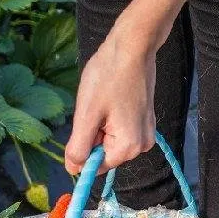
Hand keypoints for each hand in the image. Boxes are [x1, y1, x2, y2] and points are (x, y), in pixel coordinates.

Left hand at [64, 0, 206, 175]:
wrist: (132, 46)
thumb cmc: (108, 76)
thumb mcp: (86, 115)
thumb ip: (79, 148)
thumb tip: (73, 171)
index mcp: (128, 147)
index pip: (95, 166)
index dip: (83, 147)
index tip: (85, 120)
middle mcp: (141, 145)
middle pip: (103, 153)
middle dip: (92, 134)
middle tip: (95, 107)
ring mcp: (145, 133)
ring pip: (108, 140)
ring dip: (99, 125)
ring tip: (103, 100)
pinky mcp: (144, 121)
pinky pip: (118, 129)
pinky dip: (107, 118)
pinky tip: (110, 98)